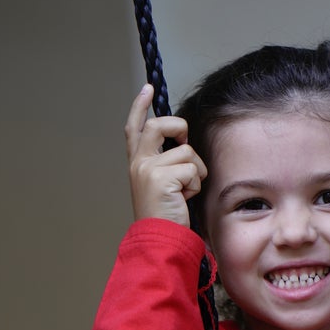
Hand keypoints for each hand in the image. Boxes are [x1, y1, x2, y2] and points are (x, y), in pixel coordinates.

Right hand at [125, 85, 208, 224]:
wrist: (157, 241)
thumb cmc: (164, 217)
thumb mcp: (159, 185)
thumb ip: (164, 162)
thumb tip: (182, 143)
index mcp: (136, 164)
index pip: (134, 128)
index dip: (140, 106)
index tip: (147, 88)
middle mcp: (139, 163)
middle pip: (160, 125)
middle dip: (180, 128)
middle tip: (185, 144)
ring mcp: (148, 169)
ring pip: (186, 151)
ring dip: (195, 172)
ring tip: (184, 192)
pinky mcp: (161, 178)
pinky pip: (192, 169)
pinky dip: (195, 185)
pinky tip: (184, 199)